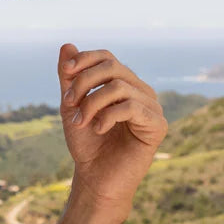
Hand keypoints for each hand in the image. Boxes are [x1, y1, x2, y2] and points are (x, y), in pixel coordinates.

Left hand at [58, 44, 167, 211]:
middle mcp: (141, 92)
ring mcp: (152, 108)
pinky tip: (98, 129)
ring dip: (91, 103)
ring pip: (119, 87)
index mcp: (124, 84)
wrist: (95, 178)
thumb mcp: (72, 106)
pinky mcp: (158, 126)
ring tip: (80, 122)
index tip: (65, 73)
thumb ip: (69, 78)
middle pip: (113, 67)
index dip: (85, 59)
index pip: (107, 58)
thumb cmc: (86, 144)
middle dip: (84, 82)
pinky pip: (131, 107)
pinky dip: (107, 116)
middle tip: (68, 103)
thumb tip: (67, 44)